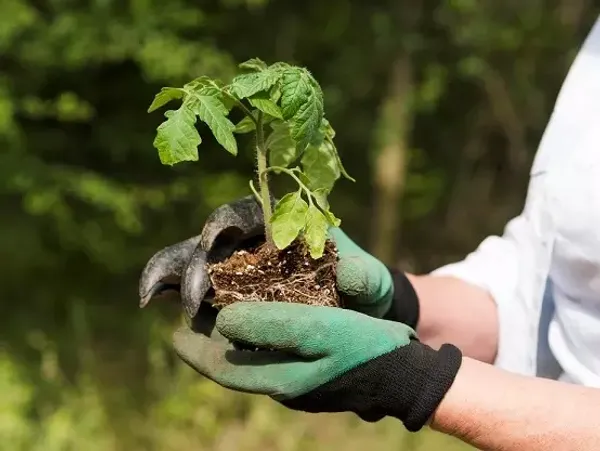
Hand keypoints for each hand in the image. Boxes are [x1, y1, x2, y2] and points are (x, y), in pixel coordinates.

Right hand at [138, 195, 395, 318]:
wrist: (355, 319)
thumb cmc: (363, 291)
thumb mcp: (372, 284)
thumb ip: (366, 278)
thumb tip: (349, 274)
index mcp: (281, 225)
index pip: (246, 213)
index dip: (225, 220)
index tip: (216, 238)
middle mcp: (250, 243)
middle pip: (210, 242)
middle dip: (195, 264)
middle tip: (193, 299)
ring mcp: (233, 269)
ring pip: (191, 262)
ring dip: (170, 276)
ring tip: (150, 296)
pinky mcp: (223, 296)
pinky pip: (191, 291)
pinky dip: (169, 293)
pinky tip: (152, 306)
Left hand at [173, 302, 461, 431]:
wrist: (405, 372)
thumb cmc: (364, 349)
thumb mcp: (318, 331)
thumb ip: (270, 325)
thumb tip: (224, 320)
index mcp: (279, 380)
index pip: (222, 369)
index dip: (195, 350)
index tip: (173, 332)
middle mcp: (284, 384)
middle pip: (234, 363)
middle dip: (210, 341)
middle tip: (194, 315)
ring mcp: (300, 380)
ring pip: (253, 357)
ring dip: (234, 336)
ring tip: (222, 310)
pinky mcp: (315, 371)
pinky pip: (275, 352)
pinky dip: (260, 333)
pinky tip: (264, 315)